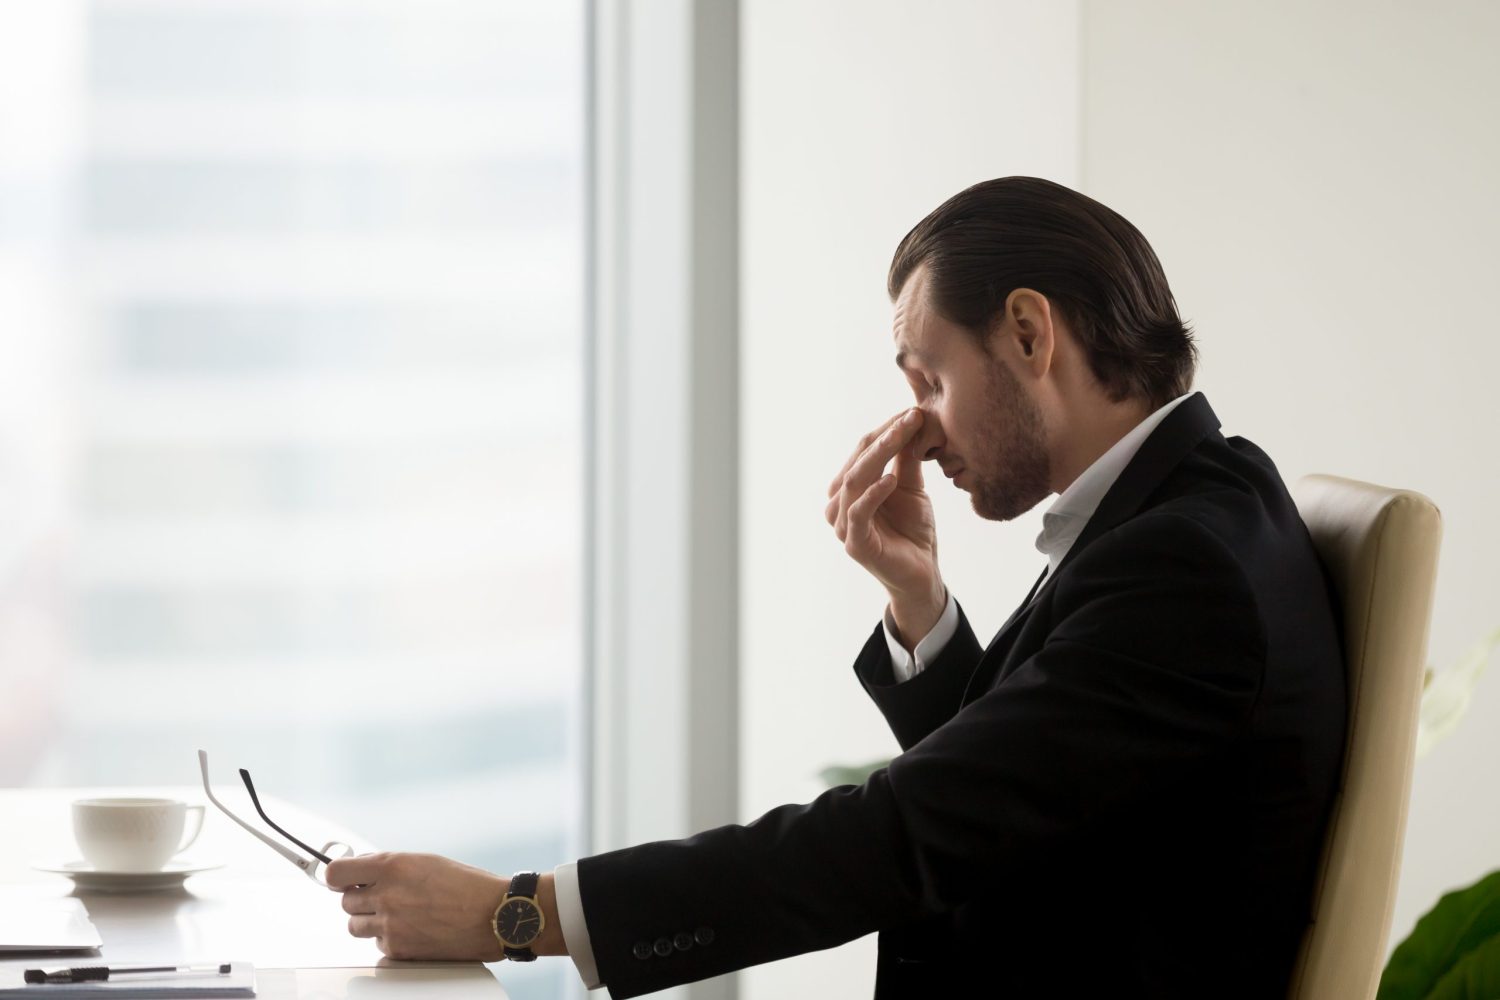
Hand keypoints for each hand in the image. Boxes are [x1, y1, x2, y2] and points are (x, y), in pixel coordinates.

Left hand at [326, 852, 563, 961]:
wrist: (496, 915)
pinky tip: (414, 930)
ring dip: (371, 920)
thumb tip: (363, 871)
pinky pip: (378, 945)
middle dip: (361, 899)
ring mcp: (390, 924)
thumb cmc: (468, 886)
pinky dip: (390, 939)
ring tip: (400, 915)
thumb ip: (391, 866)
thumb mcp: (427, 862)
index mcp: (392, 866)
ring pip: (355, 925)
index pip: (336, 872)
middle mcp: (386, 894)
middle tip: (383, 897)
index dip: (337, 876)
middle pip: (345, 901)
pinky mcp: (398, 949)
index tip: (341, 878)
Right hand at [825, 409, 945, 638]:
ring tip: (903, 436)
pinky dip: (873, 493)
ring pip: (855, 481)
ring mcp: (842, 524)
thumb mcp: (910, 487)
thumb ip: (906, 459)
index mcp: (847, 488)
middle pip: (858, 461)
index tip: (913, 412)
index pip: (863, 450)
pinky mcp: (854, 544)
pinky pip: (859, 512)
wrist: (921, 572)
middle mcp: (838, 503)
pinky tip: (891, 479)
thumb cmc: (912, 530)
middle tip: (911, 417)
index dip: (887, 430)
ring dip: (880, 456)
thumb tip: (911, 420)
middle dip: (885, 437)